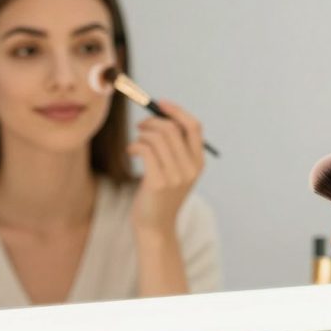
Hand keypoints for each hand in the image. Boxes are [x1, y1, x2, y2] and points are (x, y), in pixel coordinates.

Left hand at [129, 100, 204, 235]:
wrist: (155, 226)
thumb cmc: (160, 195)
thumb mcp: (175, 171)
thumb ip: (174, 147)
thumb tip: (159, 115)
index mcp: (199, 163)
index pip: (193, 126)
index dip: (176, 111)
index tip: (160, 103)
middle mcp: (191, 169)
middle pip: (172, 128)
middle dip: (152, 122)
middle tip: (140, 126)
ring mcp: (176, 176)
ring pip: (157, 137)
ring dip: (142, 135)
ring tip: (136, 144)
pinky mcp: (159, 182)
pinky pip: (145, 149)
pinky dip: (135, 145)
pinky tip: (131, 152)